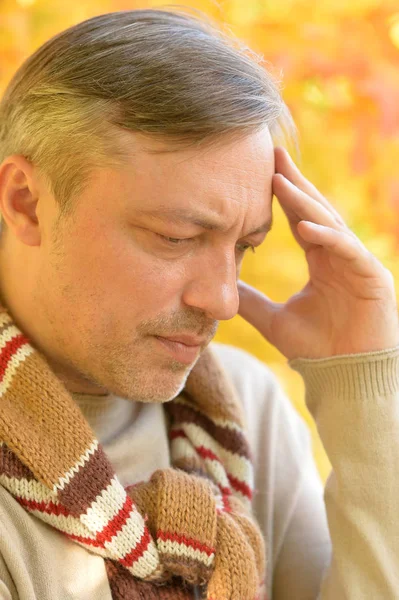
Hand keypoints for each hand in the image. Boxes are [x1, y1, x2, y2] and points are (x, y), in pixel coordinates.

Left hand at [237, 147, 398, 359]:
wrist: (343, 379)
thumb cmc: (315, 349)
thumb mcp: (273, 319)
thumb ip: (250, 300)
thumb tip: (221, 286)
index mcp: (320, 260)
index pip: (299, 218)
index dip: (281, 195)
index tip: (259, 171)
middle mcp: (339, 255)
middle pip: (315, 210)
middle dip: (293, 182)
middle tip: (271, 154)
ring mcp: (358, 263)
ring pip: (330, 224)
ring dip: (305, 202)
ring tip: (279, 180)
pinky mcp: (373, 277)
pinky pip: (348, 251)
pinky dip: (327, 237)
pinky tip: (303, 226)